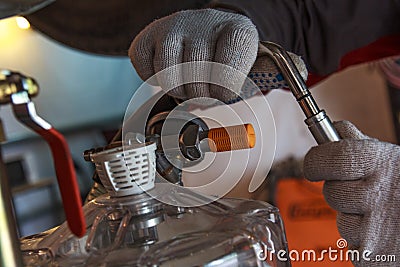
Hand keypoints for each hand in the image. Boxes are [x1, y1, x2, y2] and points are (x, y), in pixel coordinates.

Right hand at [129, 9, 258, 102]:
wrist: (209, 30)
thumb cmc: (226, 55)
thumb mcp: (245, 69)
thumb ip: (241, 89)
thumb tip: (228, 108)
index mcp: (238, 31)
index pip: (228, 73)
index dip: (223, 93)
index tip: (223, 95)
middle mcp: (205, 22)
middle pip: (195, 76)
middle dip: (198, 94)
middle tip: (203, 91)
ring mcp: (175, 26)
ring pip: (168, 74)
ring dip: (176, 89)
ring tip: (186, 85)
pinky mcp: (151, 33)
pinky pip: (144, 68)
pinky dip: (152, 79)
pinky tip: (168, 72)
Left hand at [304, 121, 399, 265]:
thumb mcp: (396, 161)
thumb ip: (365, 147)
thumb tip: (337, 129)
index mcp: (383, 163)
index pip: (333, 156)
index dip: (317, 161)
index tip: (314, 165)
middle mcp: (378, 193)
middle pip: (331, 191)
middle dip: (339, 192)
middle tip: (358, 192)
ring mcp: (374, 226)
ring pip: (342, 220)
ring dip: (354, 219)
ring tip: (381, 216)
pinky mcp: (371, 253)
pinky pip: (352, 243)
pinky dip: (363, 239)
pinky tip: (382, 233)